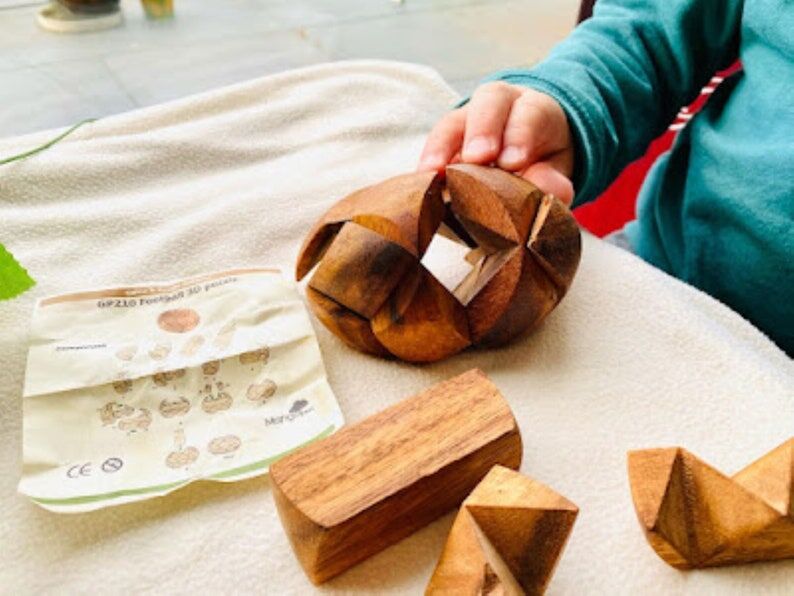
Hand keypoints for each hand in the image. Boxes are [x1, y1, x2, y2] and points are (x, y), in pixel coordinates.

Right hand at [417, 82, 574, 204]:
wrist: (526, 145)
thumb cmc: (541, 156)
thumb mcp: (556, 167)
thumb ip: (553, 177)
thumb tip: (549, 191)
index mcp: (535, 108)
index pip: (530, 113)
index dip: (520, 134)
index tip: (512, 162)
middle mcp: (499, 104)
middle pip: (489, 103)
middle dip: (481, 130)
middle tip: (476, 158)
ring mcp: (467, 118)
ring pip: (454, 121)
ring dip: (442, 147)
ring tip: (434, 173)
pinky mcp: (446, 140)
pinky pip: (434, 144)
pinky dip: (428, 161)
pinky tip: (421, 181)